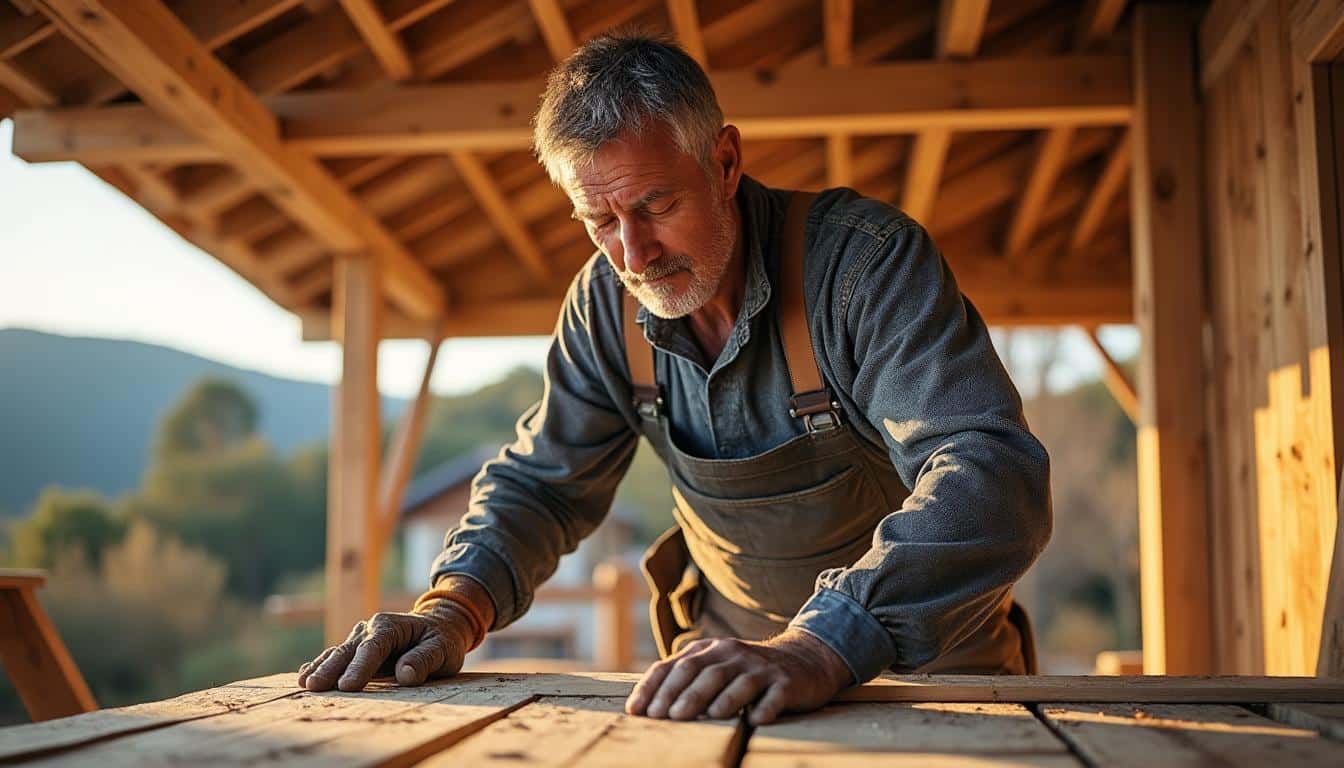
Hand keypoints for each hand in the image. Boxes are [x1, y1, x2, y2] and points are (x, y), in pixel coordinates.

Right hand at [296, 601, 475, 691]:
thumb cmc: (442, 640)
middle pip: (348, 650)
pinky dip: (320, 665)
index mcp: (390, 626)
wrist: (439, 627)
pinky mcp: (356, 649)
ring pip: (338, 653)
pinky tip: (304, 676)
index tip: (348, 686)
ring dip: (321, 668)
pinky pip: (336, 657)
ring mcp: (360, 637)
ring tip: (305, 683)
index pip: (373, 648)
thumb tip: (405, 674)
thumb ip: (424, 660)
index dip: (360, 667)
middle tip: (315, 686)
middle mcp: (370, 628)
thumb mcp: (443, 649)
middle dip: (331, 668)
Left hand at [624, 628, 852, 725]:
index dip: (654, 687)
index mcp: (710, 650)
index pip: (674, 665)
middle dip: (681, 694)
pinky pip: (773, 696)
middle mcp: (732, 654)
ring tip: (705, 717)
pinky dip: (764, 707)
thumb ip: (687, 679)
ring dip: (719, 699)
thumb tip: (646, 707)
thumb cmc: (748, 672)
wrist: (804, 660)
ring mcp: (760, 667)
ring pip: (736, 681)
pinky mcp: (785, 683)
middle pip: (702, 671)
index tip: (637, 710)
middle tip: (665, 717)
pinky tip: (755, 719)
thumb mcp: (717, 667)